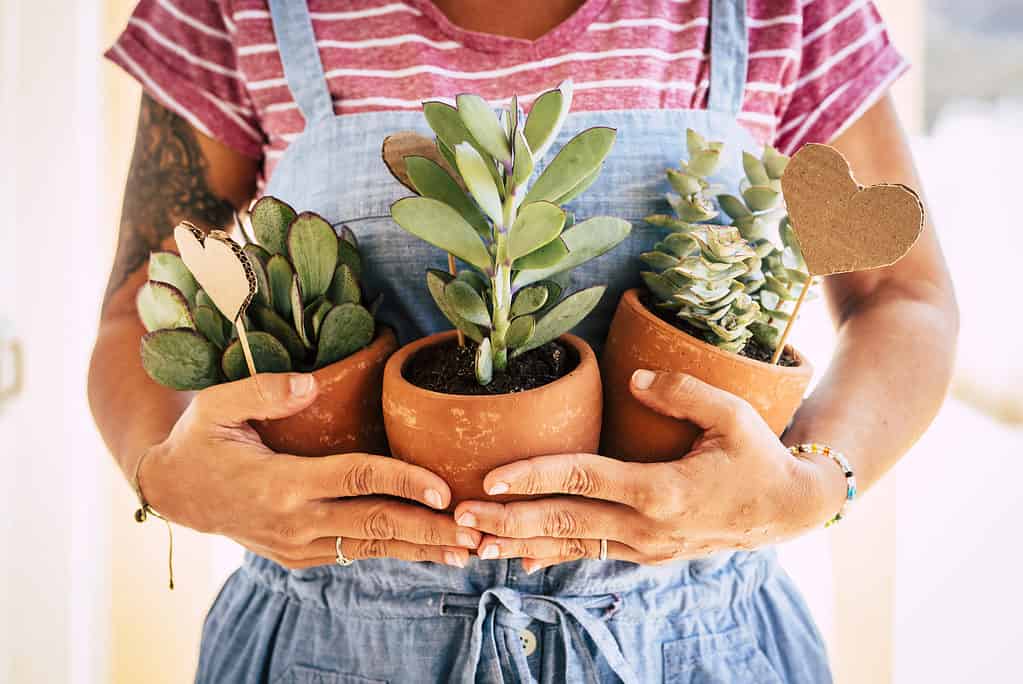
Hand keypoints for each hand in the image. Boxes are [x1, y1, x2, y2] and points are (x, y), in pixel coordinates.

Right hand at [140, 373, 479, 568]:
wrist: (175, 492)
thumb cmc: (201, 440)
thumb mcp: (216, 405)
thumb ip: (262, 391)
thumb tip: (306, 383)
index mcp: (280, 483)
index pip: (354, 480)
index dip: (402, 482)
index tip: (442, 488)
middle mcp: (295, 521)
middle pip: (375, 524)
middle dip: (429, 528)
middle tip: (475, 530)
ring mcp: (298, 545)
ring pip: (371, 547)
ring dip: (422, 548)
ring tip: (466, 549)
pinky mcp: (300, 556)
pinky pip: (356, 553)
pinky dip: (395, 552)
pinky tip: (429, 551)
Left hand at [454, 370, 845, 571]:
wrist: (785, 510)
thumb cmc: (757, 456)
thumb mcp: (733, 415)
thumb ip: (683, 393)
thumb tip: (634, 379)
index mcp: (663, 488)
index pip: (586, 479)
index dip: (536, 474)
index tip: (491, 476)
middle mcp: (648, 525)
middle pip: (567, 521)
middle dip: (510, 520)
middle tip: (461, 516)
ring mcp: (646, 546)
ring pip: (573, 545)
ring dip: (522, 543)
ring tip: (474, 544)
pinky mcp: (646, 553)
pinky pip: (591, 553)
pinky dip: (553, 555)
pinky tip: (519, 560)